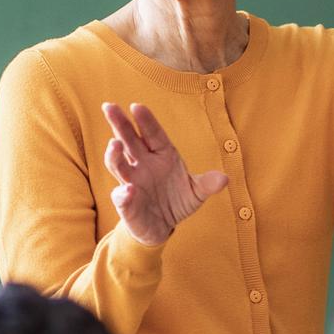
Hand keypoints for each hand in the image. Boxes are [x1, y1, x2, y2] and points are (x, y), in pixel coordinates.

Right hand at [102, 103, 228, 245]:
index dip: (145, 121)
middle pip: (128, 140)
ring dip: (115, 154)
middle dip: (119, 124)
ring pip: (118, 164)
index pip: (153, 133)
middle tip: (109, 107)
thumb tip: (224, 179)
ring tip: (114, 144)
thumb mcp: (196, 192)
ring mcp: (132, 182)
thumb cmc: (177, 201)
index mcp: (162, 154)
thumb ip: (208, 184)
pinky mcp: (126, 203)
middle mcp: (143, 164)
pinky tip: (128, 190)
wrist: (163, 226)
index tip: (137, 106)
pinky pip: (121, 196)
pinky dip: (123, 193)